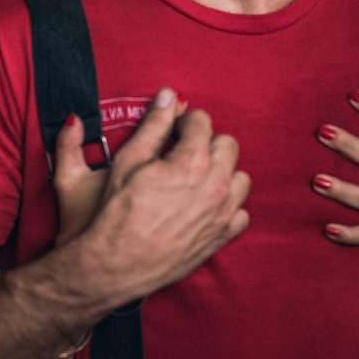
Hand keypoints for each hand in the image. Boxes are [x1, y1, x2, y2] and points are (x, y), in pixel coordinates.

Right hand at [72, 88, 250, 308]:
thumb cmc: (117, 211)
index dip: (182, 122)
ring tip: (194, 179)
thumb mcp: (128, 159)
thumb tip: (167, 95)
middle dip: (205, 143)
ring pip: (240, 177)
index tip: (171, 132)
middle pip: (227, 144)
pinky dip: (226, 206)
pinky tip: (202, 206)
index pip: (202, 121)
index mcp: (192, 161)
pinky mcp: (222, 236)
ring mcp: (223, 213)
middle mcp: (216, 185)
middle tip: (180, 154)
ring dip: (221, 172)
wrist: (116, 263)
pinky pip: (241, 212)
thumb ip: (152, 123)